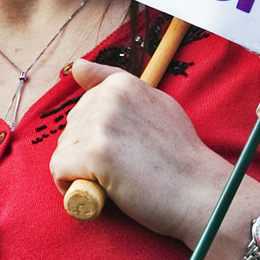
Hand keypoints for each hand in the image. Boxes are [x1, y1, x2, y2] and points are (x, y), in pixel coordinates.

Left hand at [50, 60, 226, 244]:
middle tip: (122, 171)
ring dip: (79, 171)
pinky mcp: (94, 153)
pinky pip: (59, 170)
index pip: (84, 107)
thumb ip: (115, 85)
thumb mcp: (155, 106)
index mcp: (123, 84)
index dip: (97, 135)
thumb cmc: (179, 158)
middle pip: (70, 129)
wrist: (201, 193)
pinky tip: (97, 192)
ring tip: (114, 182)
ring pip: (63, 150)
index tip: (123, 151)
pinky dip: (70, 186)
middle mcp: (110, 97)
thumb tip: (78, 65)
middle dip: (85, 153)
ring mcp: (102, 124)